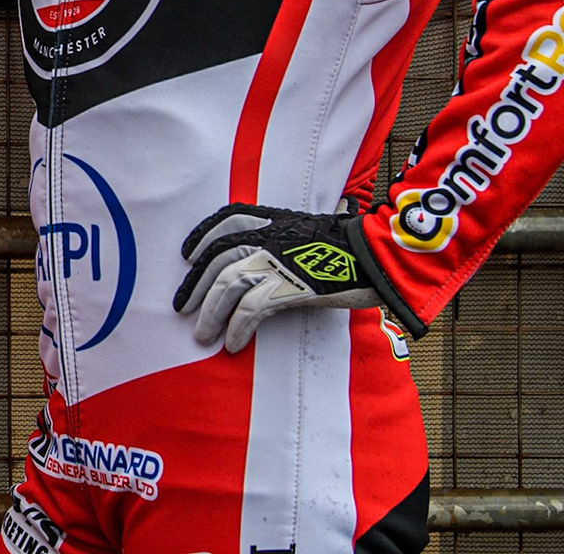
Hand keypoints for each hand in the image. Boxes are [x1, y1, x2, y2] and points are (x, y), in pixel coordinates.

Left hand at [173, 204, 380, 351]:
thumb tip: (257, 268)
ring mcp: (277, 260)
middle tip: (183, 309)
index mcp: (271, 220)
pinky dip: (238, 327)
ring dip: (211, 314)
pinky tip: (233, 343)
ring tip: (203, 336)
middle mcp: (268, 236)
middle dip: (195, 286)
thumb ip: (280, 243)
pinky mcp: (290, 286)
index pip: (224, 223)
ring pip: (228, 285)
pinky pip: (252, 309)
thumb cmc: (349, 249)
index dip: (201, 239)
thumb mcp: (307, 234)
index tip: (187, 256)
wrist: (379, 256)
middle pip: (217, 260)